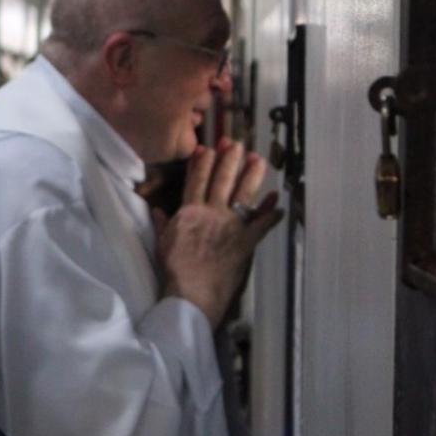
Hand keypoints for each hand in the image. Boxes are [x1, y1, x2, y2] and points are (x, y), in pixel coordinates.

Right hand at [154, 139, 283, 328]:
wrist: (193, 292)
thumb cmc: (175, 270)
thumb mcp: (163, 243)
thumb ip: (161, 224)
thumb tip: (156, 210)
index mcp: (190, 212)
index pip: (197, 180)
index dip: (203, 163)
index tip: (208, 148)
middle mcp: (212, 213)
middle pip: (222, 180)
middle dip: (230, 159)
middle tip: (236, 143)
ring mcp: (231, 225)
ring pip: (244, 194)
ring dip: (252, 175)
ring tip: (258, 159)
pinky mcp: (246, 241)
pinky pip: (262, 224)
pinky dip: (272, 213)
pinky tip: (279, 203)